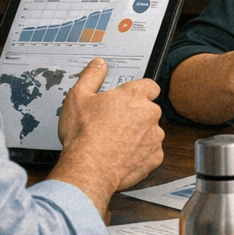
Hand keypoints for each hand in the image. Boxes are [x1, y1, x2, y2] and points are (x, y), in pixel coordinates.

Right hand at [50, 58, 164, 216]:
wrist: (89, 169)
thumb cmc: (84, 136)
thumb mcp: (78, 98)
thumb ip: (91, 76)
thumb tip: (98, 65)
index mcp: (134, 95)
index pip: (149, 85)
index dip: (139, 91)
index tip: (129, 98)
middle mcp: (150, 113)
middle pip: (149, 109)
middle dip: (135, 114)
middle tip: (114, 122)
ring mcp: (155, 136)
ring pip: (151, 130)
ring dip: (139, 134)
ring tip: (116, 141)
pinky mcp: (155, 156)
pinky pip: (150, 151)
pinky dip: (140, 153)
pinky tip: (122, 154)